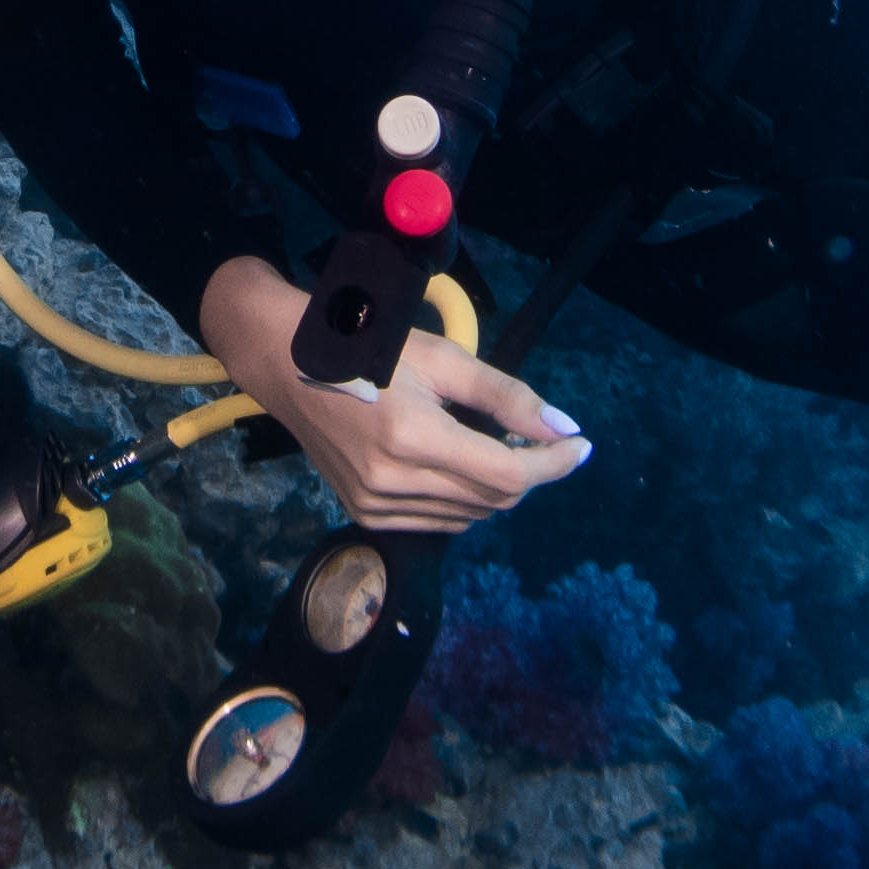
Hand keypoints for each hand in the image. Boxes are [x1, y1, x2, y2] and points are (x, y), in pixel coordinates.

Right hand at [196, 255, 591, 531]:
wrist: (287, 363)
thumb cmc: (369, 348)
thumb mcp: (444, 358)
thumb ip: (508, 397)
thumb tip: (565, 429)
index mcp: (412, 438)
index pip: (508, 474)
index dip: (554, 463)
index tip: (581, 446)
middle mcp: (392, 482)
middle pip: (493, 499)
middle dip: (530, 472)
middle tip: (539, 439)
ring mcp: (376, 505)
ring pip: (470, 515)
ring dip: (497, 486)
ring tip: (497, 446)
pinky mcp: (366, 515)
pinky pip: (438, 520)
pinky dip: (463, 499)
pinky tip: (459, 465)